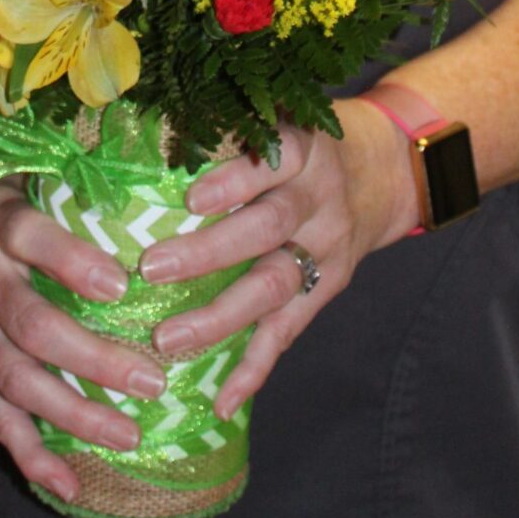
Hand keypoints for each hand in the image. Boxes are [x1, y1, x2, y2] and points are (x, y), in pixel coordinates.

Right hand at [0, 181, 167, 504]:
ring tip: (130, 435)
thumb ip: (80, 187)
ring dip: (73, 415)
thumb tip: (164, 189)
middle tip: (153, 380)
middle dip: (93, 359)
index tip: (122, 286)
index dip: (72, 262)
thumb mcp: (29, 180)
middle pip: (32, 326)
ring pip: (18, 381)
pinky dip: (31, 456)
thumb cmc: (7, 207)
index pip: (30, 237)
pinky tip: (70, 484)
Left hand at [136, 100, 416, 418]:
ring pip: (275, 285)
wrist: (382, 172)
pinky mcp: (326, 289)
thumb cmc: (298, 143)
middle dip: (208, 252)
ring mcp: (326, 249)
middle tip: (150, 268)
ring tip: (167, 339)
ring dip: (219, 317)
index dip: (236, 179)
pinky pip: (289, 332)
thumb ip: (226, 125)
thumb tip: (136, 122)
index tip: (191, 197)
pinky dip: (254, 368)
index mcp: (302, 150)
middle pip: (267, 227)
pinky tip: (220, 400)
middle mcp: (317, 198)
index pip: (275, 160)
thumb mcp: (279, 118)